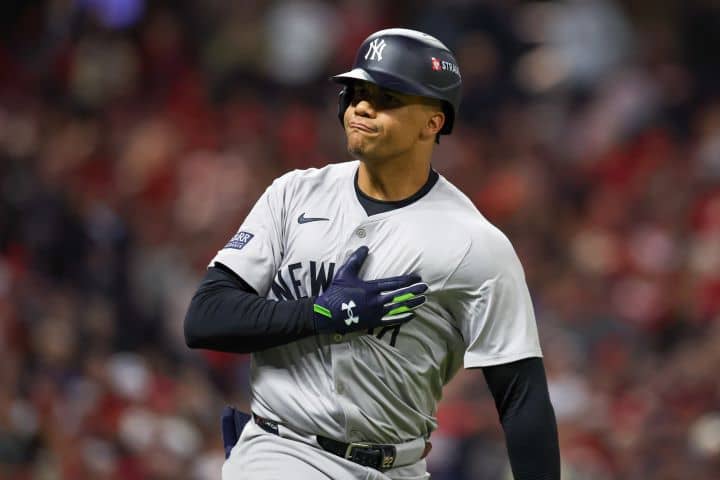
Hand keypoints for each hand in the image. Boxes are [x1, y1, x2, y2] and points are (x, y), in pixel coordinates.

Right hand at [313, 246, 427, 333]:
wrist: (327, 313)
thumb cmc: (335, 292)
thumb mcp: (344, 273)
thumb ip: (356, 260)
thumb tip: (365, 247)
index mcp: (370, 288)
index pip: (393, 283)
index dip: (407, 280)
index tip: (417, 278)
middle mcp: (376, 301)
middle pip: (399, 295)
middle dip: (413, 292)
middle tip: (425, 288)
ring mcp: (375, 313)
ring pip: (398, 308)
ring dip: (411, 304)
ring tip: (423, 301)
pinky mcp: (373, 322)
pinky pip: (391, 321)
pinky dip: (402, 318)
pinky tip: (411, 315)